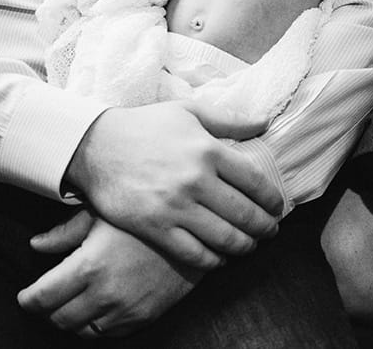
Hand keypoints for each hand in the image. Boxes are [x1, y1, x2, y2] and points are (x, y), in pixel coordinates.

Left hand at [19, 213, 202, 336]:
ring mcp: (125, 309)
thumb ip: (65, 233)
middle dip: (47, 310)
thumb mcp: (101, 214)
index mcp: (89, 265)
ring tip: (72, 302)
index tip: (26, 296)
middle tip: (47, 298)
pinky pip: (108, 333)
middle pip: (58, 318)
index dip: (28, 299)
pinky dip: (96, 325)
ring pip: (82, 331)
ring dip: (72, 319)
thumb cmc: (144, 216)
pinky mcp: (143, 317)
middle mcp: (105, 293)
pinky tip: (97, 307)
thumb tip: (36, 245)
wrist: (195, 231)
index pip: (42, 297)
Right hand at [66, 100, 281, 270]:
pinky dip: (214, 261)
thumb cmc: (145, 126)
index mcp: (208, 150)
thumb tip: (264, 121)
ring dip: (245, 247)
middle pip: (245, 214)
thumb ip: (230, 119)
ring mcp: (175, 207)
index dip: (272, 200)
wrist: (95, 146)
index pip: (256, 182)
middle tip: (270, 232)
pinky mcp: (155, 228)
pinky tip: (220, 258)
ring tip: (250, 246)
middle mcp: (196, 180)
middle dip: (265, 228)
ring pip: (225, 238)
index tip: (277, 207)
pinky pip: (194, 253)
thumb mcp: (188, 112)